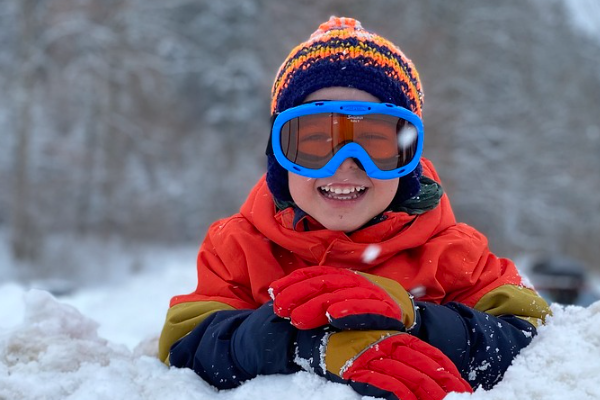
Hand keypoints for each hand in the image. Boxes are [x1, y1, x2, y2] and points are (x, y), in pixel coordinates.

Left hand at [269, 266, 414, 330]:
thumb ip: (316, 300)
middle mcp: (354, 281)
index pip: (315, 274)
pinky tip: (333, 316)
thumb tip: (284, 302)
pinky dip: (349, 310)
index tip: (273, 291)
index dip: (293, 281)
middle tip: (279, 308)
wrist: (401, 320)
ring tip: (297, 318)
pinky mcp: (384, 309)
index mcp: (342, 278)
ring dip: (316, 306)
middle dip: (298, 294)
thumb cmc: (364, 312)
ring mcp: (370, 293)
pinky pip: (365, 307)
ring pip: (339, 295)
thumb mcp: (338, 302)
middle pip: (323, 283)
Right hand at [297, 330, 472, 399]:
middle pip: (422, 365)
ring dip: (428, 390)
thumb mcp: (364, 339)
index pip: (424, 352)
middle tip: (463, 394)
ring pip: (409, 376)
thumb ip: (383, 346)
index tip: (459, 382)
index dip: (443, 367)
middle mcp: (385, 345)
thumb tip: (401, 363)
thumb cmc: (334, 335)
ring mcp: (372, 356)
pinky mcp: (358, 368)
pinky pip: (385, 383)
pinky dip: (401, 393)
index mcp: (390, 336)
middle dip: (444, 382)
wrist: (304, 331)